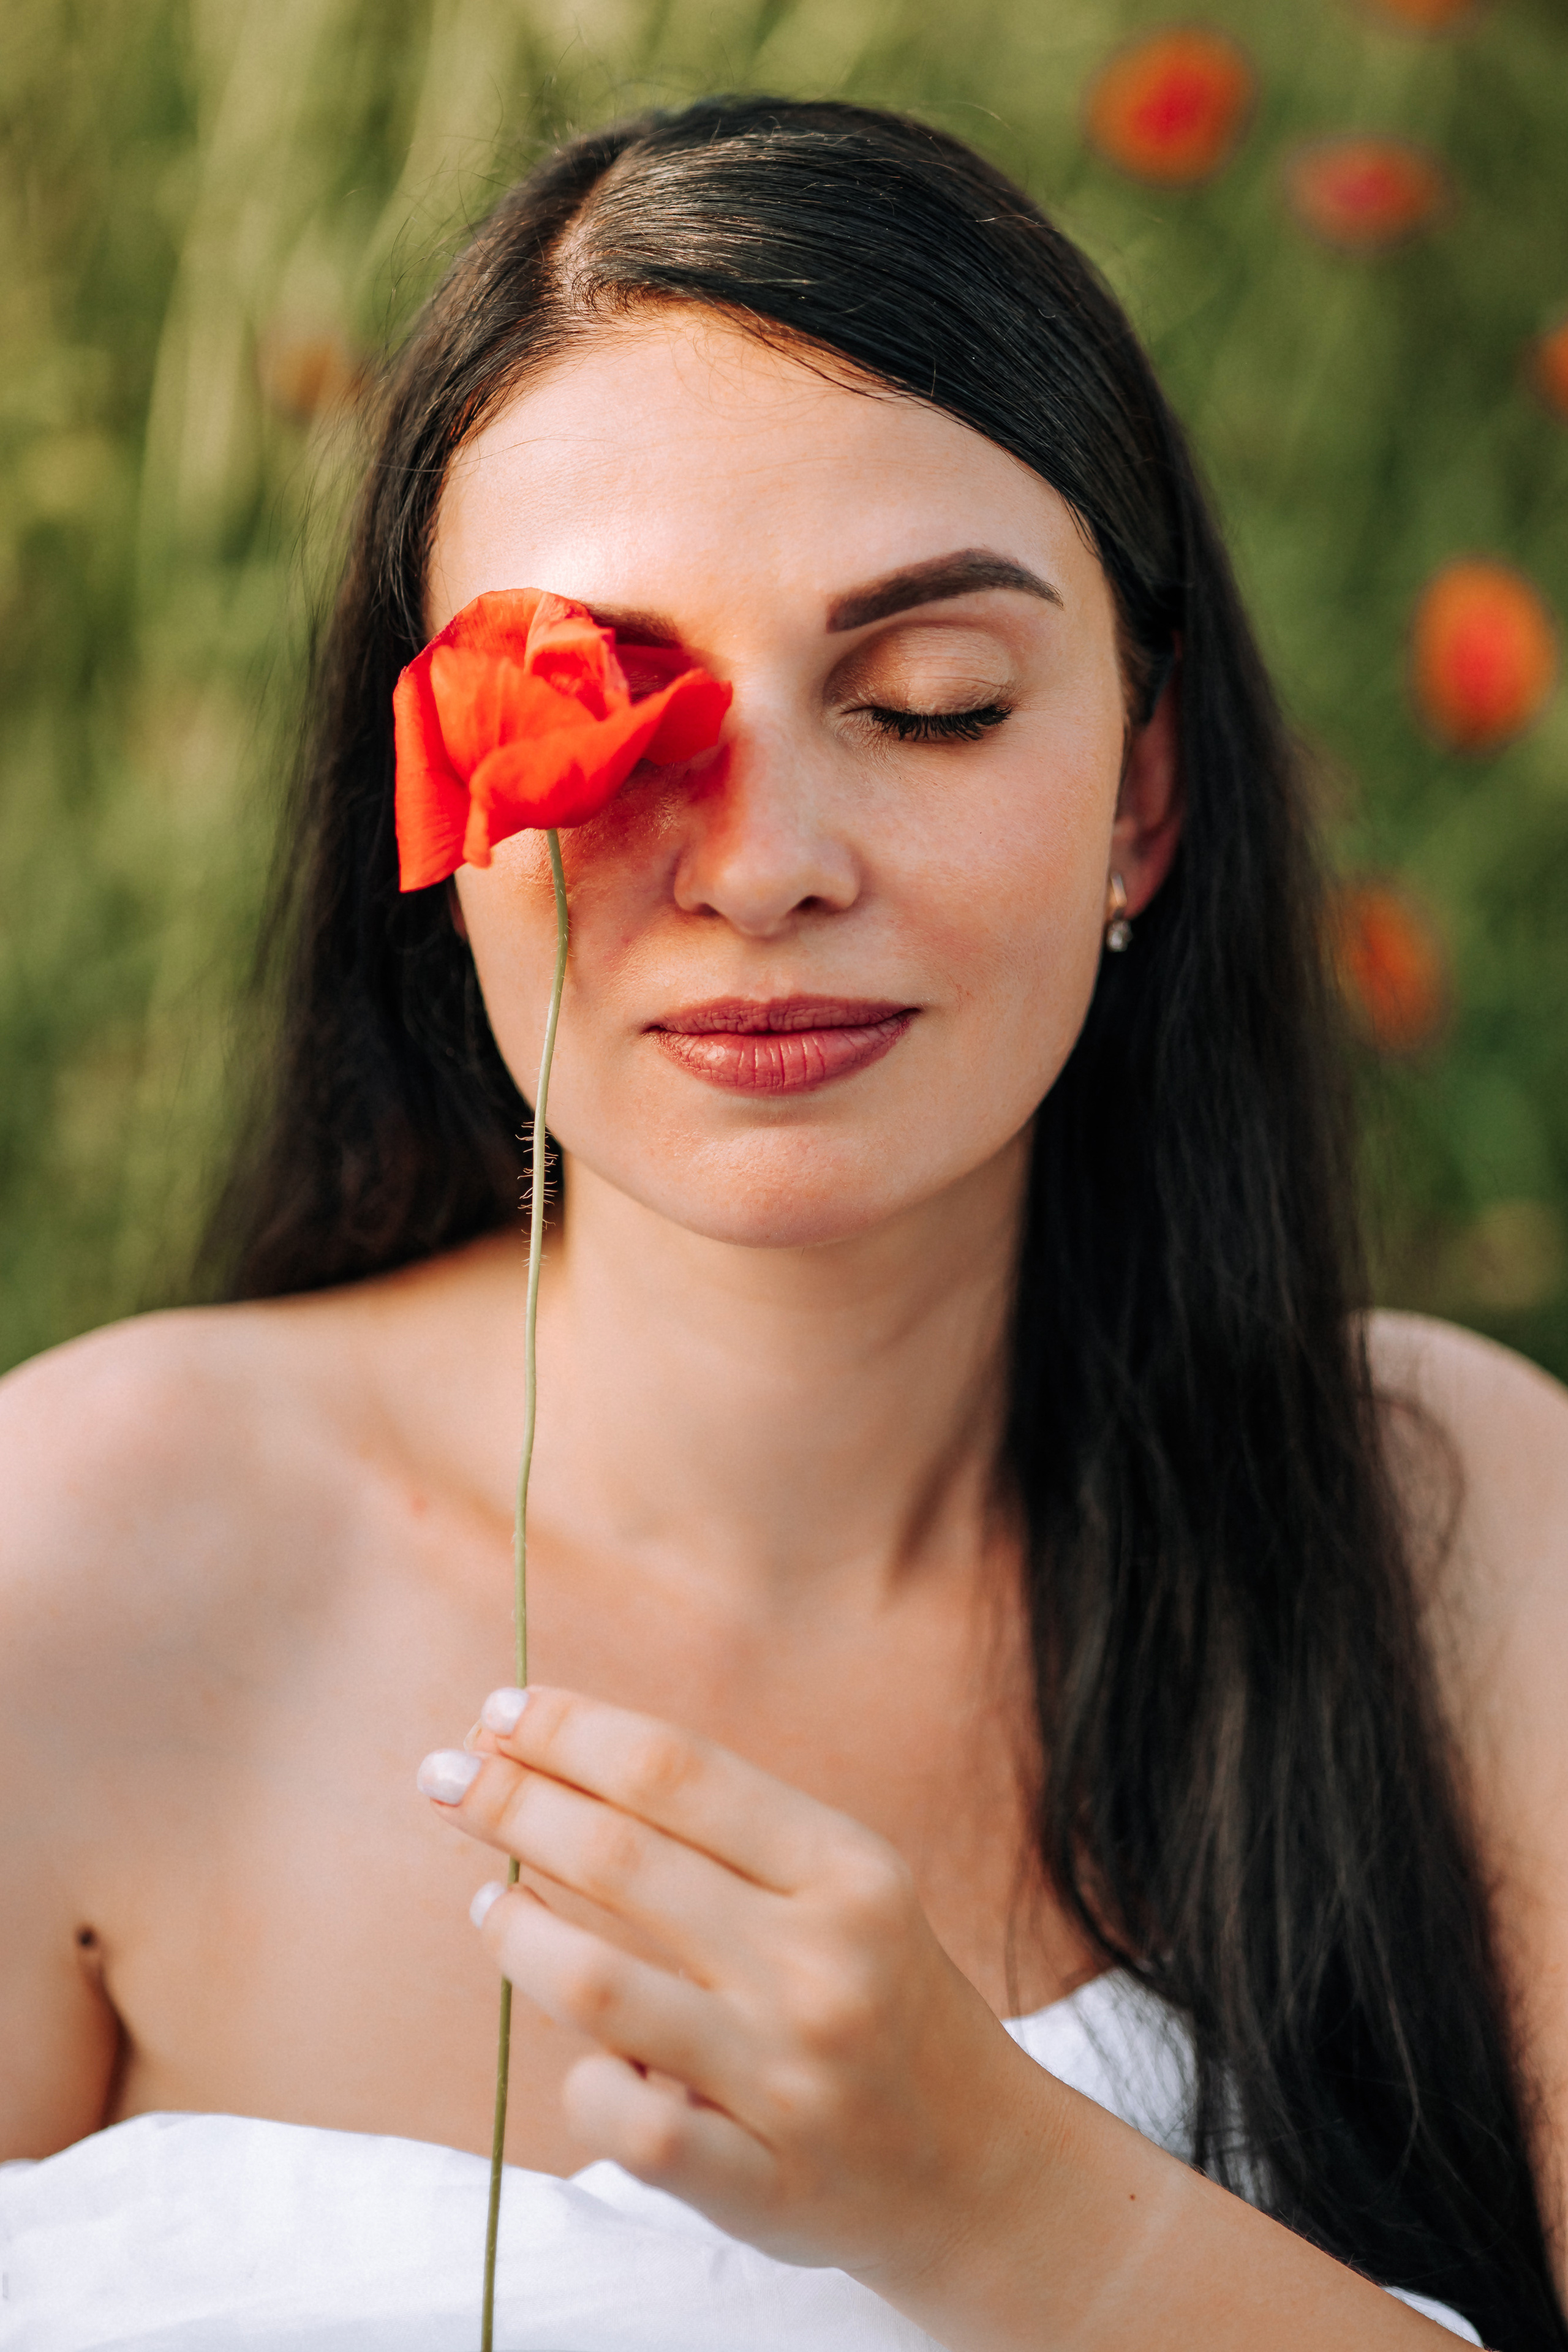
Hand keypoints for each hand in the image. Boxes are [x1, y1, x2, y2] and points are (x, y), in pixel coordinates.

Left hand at [417, 1684, 1049, 2288]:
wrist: (981, 2166)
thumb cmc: (882, 1996)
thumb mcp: (841, 1889)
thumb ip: (725, 1837)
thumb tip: (558, 1765)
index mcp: (845, 1870)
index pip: (674, 1771)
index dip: (569, 1731)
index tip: (497, 1710)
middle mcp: (820, 1965)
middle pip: (619, 1860)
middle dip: (511, 1803)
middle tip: (444, 1777)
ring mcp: (788, 2079)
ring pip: (595, 1986)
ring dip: (514, 1932)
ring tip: (490, 1902)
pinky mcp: (761, 2183)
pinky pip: (629, 2126)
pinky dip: (588, 2085)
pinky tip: (581, 2057)